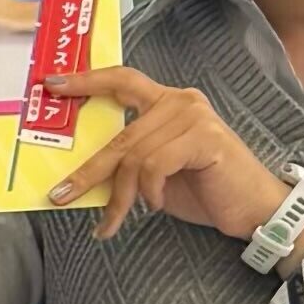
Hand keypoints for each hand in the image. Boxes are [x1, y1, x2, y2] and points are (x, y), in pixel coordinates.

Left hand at [53, 65, 303, 246]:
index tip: (52, 83)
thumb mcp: (154, 174)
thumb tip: (83, 173)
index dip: (87, 80)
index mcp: (167, 102)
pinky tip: (157, 204)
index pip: (122, 81)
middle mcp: (180, 101)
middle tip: (60, 195)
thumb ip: (128, 161)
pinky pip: (154, 166)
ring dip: (120, 197)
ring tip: (114, 222)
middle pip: (119, 135)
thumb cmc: (204, 190)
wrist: (251, 209)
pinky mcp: (204, 138)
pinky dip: (149, 192)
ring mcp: (194, 116)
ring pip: (133, 157)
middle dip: (87, 171)